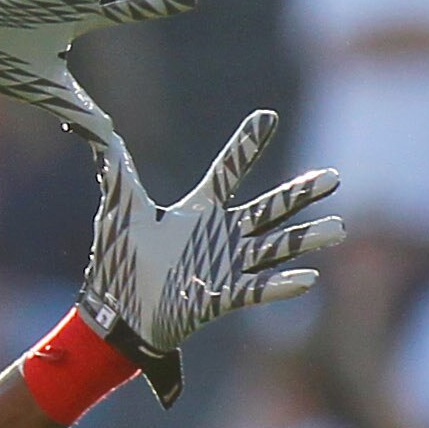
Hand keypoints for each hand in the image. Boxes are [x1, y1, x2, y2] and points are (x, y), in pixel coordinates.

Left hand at [78, 110, 343, 405]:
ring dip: (304, 239)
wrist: (113, 312)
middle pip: (267, 211)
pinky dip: (280, 285)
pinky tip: (308, 278)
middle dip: (299, 195)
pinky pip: (256, 290)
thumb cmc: (118, 259)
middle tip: (334, 177)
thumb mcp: (119, 207)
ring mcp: (225, 266)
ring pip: (273, 249)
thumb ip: (115, 167)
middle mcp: (219, 235)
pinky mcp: (220, 298)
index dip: (245, 145)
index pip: (228, 171)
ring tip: (338, 228)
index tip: (267, 116)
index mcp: (198, 211)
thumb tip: (91, 125)